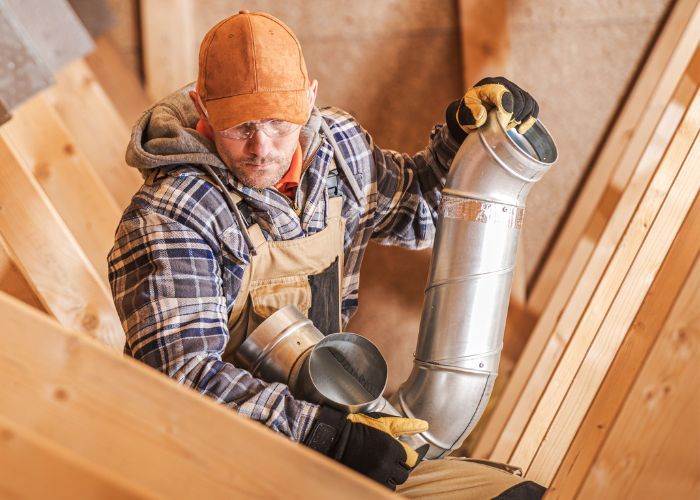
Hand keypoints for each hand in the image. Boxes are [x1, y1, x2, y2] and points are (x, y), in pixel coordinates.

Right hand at [304, 405, 428, 489]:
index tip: (404, 453)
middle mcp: (386, 464)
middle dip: (400, 466)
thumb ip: (406, 425)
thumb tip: (424, 425)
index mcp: (392, 448)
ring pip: (394, 483)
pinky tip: (377, 471)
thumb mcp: (384, 422)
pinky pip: (382, 487)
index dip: (408, 456)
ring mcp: (376, 475)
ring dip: (392, 475)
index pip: (412, 460)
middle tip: (392, 458)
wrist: (336, 436)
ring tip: (383, 465)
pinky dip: (382, 481)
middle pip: (404, 473)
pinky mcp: (367, 481)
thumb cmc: (360, 426)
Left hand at [446, 76, 538, 141]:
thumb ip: (470, 115)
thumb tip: (482, 115)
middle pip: (519, 100)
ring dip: (521, 118)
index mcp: (488, 86)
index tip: (501, 124)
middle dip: (513, 117)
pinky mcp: (520, 97)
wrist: (471, 114)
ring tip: (509, 127)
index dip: (506, 112)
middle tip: (502, 127)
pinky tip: (521, 129)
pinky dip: (530, 118)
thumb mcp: (464, 115)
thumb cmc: (468, 115)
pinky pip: (532, 105)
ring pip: (528, 102)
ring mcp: (513, 89)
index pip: (504, 95)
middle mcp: (503, 83)